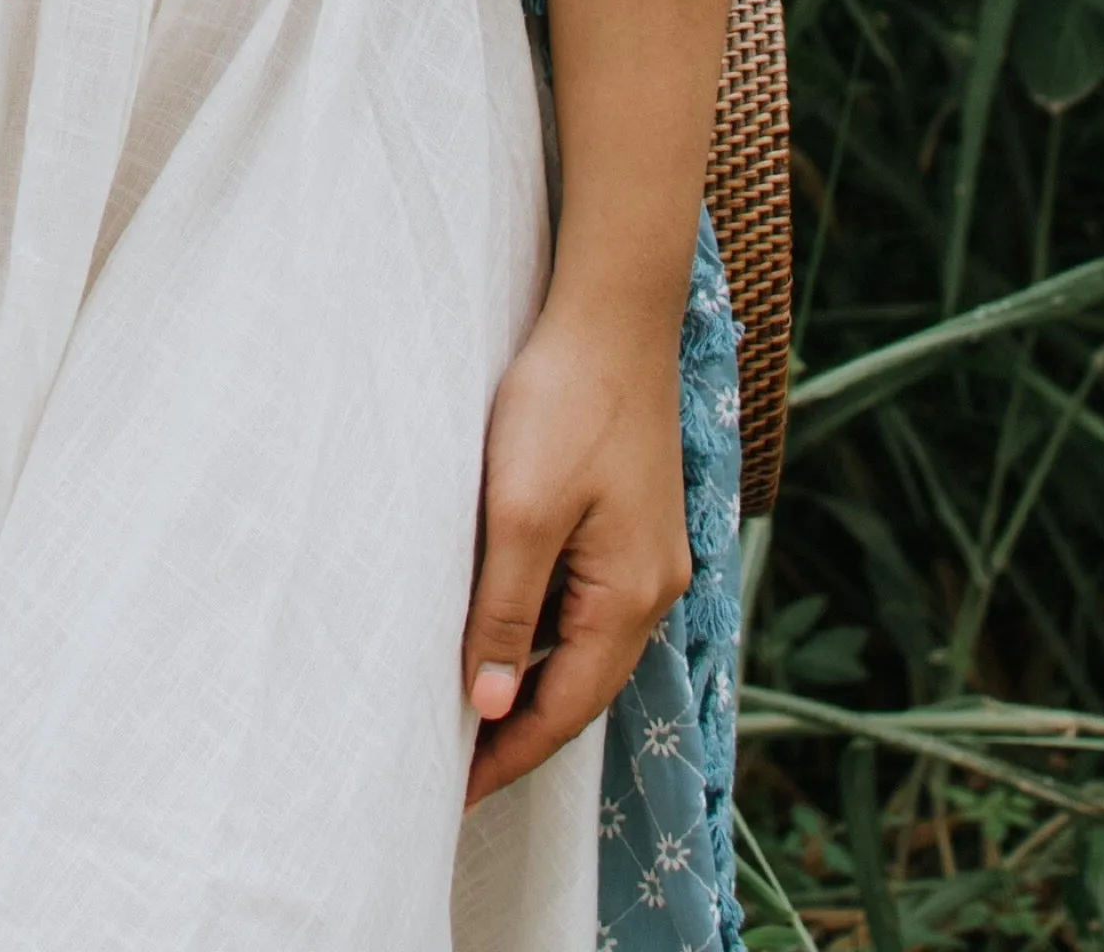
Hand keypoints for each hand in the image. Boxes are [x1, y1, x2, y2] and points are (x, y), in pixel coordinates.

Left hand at [461, 297, 693, 803]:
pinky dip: (540, 628)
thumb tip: (487, 707)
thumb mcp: (520, 512)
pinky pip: (584, 602)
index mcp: (632, 596)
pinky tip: (497, 624)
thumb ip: (503, 612)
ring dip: (526, 678)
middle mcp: (653, 587)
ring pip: (581, 645)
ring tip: (461, 705)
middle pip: (580, 687)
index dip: (507, 754)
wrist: (612, 311)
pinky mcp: (630, 521)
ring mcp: (647, 554)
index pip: (565, 709)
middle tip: (450, 765)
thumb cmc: (564, 401)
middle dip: (517, 729)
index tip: (454, 793)